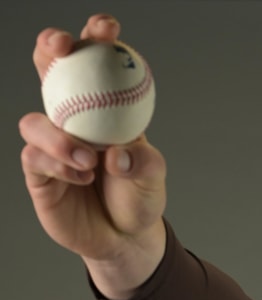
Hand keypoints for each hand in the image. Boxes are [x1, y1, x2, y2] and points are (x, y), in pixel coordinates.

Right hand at [19, 14, 166, 299]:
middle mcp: (74, 120)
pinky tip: (82, 176)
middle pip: (52, 73)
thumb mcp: (154, 177)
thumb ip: (142, 162)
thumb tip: (117, 152)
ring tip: (91, 161)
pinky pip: (35, 157)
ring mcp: (52, 145)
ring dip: (60, 137)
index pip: (97, 65)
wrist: (124, 237)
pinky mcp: (38, 172)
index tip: (106, 29)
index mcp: (106, 108)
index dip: (95, 38)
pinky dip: (58, 164)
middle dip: (51, 48)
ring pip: (35, 121)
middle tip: (63, 47)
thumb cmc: (140, 196)